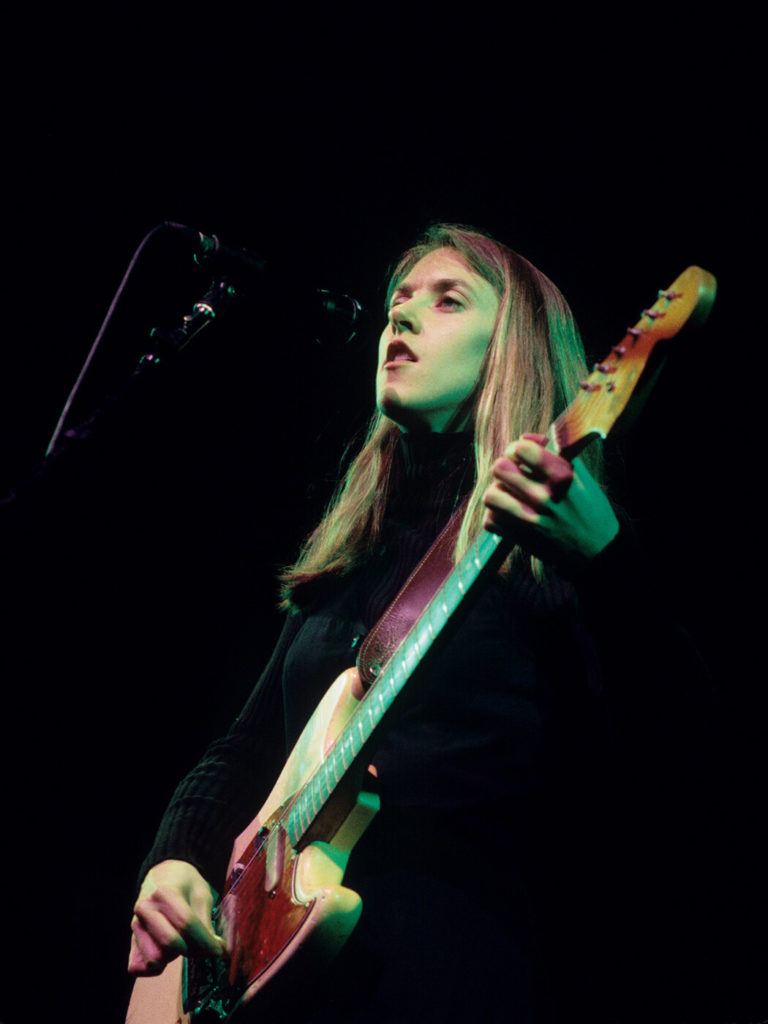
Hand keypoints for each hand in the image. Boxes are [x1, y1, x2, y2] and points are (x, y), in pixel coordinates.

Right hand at [128, 859, 225, 975]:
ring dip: (174, 957)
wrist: (162, 875)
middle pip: (170, 943)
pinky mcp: (131, 941)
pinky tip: (168, 954)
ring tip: (183, 944)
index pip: (186, 923)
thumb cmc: (185, 884)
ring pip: (155, 958)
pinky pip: (138, 967)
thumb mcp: (201, 893)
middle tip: (204, 947)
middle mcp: (145, 910)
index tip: (220, 950)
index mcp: (164, 892)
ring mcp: (136, 926)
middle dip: (193, 950)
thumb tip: (216, 950)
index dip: (206, 940)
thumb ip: (205, 921)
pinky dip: (156, 967)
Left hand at [483, 434, 618, 562]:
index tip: (522, 454)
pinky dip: (498, 516)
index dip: (517, 448)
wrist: (597, 549)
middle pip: (499, 468)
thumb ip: (555, 453)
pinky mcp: (520, 539)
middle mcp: (544, 498)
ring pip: (490, 495)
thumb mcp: (580, 475)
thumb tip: (526, 437)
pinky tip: (511, 513)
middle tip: (514, 473)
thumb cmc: (589, 508)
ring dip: (499, 492)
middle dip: (506, 467)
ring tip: (511, 494)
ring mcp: (530, 520)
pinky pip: (490, 520)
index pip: (521, 448)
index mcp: (562, 477)